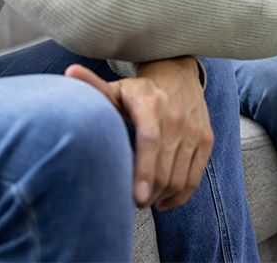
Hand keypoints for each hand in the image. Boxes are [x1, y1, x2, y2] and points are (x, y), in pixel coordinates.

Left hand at [65, 56, 212, 210]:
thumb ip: (94, 87)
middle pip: (165, 167)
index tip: (136, 197)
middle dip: (148, 193)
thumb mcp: (118, 89)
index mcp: (151, 104)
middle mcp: (176, 116)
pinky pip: (196, 177)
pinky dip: (180, 196)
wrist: (179, 74)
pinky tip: (164, 201)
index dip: (144, 170)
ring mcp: (194, 128)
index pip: (150, 141)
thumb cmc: (141, 89)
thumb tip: (70, 72)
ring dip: (162, 196)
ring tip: (145, 199)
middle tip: (130, 203)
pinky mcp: (206, 138)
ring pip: (180, 177)